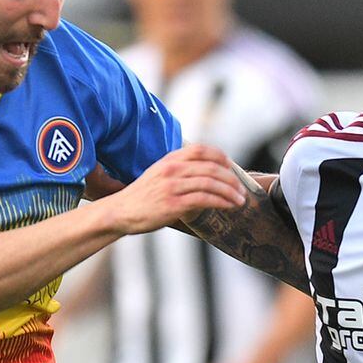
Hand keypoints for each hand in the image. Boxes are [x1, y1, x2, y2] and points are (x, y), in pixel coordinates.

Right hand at [98, 145, 244, 235]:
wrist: (120, 212)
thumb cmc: (142, 197)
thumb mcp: (159, 175)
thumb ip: (179, 172)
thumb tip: (205, 177)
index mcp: (170, 160)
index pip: (201, 150)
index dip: (221, 157)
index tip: (232, 168)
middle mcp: (172, 169)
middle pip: (211, 167)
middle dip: (231, 179)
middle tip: (241, 189)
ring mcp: (172, 186)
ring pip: (211, 183)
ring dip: (230, 192)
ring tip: (240, 200)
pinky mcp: (173, 204)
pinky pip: (205, 199)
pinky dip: (221, 202)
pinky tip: (229, 206)